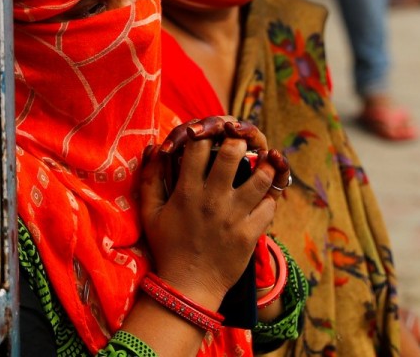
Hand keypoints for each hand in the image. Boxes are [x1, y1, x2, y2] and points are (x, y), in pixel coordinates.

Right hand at [139, 117, 284, 309]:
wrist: (188, 285)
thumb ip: (150, 178)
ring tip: (261, 163)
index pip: (198, 147)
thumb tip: (153, 147)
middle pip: (232, 153)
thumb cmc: (167, 246)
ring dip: (263, 166)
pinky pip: (269, 206)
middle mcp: (212, 199)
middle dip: (237, 142)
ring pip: (260, 177)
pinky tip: (263, 195)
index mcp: (187, 191)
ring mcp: (234, 216)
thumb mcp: (150, 212)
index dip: (203, 133)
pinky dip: (269, 198)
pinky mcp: (251, 233)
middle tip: (238, 143)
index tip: (207, 134)